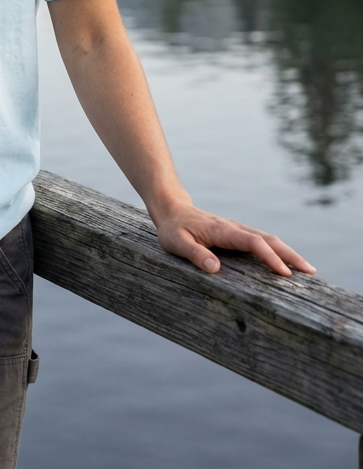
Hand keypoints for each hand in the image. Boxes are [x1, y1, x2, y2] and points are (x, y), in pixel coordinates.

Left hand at [154, 202, 315, 276]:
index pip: (253, 243)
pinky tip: (286, 263)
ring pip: (268, 239)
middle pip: (268, 239)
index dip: (270, 257)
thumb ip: (194, 254)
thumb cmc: (172, 228)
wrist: (171, 209)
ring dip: (288, 252)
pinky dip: (277, 250)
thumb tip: (215, 268)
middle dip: (290, 254)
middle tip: (310, 272)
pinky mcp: (236, 234)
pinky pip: (261, 241)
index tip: (284, 273)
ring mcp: (237, 230)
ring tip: (307, 270)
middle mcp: (234, 228)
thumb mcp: (176, 242)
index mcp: (222, 230)